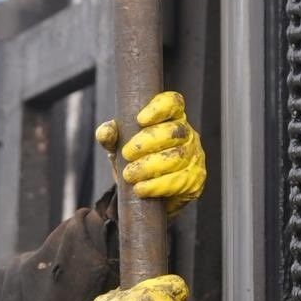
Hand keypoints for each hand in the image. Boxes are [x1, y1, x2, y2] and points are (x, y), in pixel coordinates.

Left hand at [95, 91, 206, 217]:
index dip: (159, 108)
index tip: (140, 120)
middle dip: (147, 142)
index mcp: (171, 118)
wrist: (148, 197)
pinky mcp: (195, 180)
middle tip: (126, 154)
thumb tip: (105, 132)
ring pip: (177, 157)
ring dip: (149, 167)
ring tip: (129, 175)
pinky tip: (141, 189)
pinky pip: (179, 181)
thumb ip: (111, 137)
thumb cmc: (135, 162)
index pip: (173, 103)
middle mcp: (187, 134)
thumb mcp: (119, 147)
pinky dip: (156, 186)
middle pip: (174, 131)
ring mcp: (194, 157)